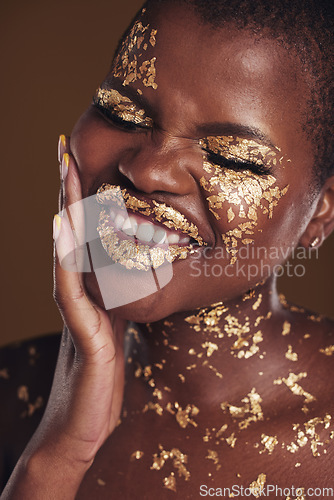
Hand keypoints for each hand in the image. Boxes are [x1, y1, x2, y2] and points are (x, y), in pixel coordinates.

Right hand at [2, 136, 124, 498]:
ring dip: (66, 212)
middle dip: (70, 192)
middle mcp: (78, 296)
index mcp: (92, 293)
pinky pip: (71, 291)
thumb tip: (139, 278)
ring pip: (67, 253)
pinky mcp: (82, 337)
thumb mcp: (119, 333)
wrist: (81, 429)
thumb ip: (123, 304)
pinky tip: (64, 230)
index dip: (84, 202)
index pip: (86, 239)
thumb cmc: (101, 381)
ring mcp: (76, 313)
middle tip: (66, 148)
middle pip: (71, 235)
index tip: (82, 163)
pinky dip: (65, 258)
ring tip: (65, 171)